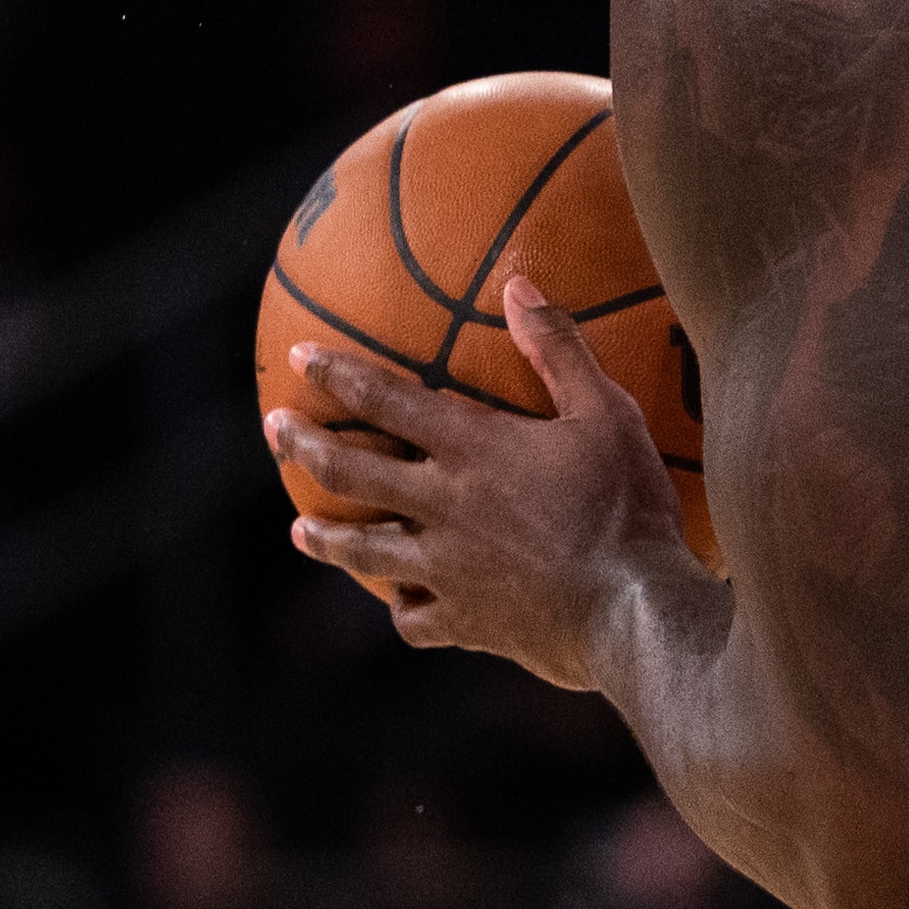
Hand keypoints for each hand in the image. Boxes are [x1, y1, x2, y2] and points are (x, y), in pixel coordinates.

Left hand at [271, 280, 691, 689]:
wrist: (634, 609)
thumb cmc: (624, 505)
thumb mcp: (606, 413)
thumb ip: (557, 350)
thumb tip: (518, 286)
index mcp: (472, 450)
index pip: (386, 400)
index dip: (337, 374)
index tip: (298, 355)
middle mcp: (442, 506)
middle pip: (350, 474)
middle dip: (304, 447)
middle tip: (275, 429)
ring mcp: (446, 570)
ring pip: (363, 553)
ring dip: (326, 538)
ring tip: (300, 531)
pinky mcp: (465, 622)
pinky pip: (414, 620)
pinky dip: (402, 609)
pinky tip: (401, 604)